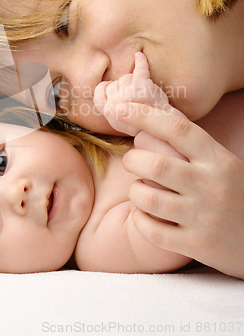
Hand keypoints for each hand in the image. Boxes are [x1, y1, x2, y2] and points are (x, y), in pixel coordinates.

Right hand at [94, 52, 168, 135]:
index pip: (99, 94)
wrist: (163, 129)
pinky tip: (139, 55)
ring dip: (134, 82)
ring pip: (125, 78)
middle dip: (123, 87)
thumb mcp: (119, 120)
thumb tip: (104, 88)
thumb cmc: (142, 123)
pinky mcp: (141, 87)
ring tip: (144, 94)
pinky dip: (140, 60)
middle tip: (136, 97)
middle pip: (113, 84)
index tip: (113, 89)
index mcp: (108, 113)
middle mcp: (114, 105)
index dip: (105, 89)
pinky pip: (139, 68)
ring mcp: (127, 96)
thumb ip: (110, 107)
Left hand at [117, 102, 243, 278]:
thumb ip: (191, 146)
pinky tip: (145, 214)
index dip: (145, 115)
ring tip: (140, 190)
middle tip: (132, 162)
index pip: (177, 129)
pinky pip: (152, 231)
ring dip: (135, 191)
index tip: (120, 108)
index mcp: (217, 159)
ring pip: (148, 198)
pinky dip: (140, 219)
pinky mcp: (197, 245)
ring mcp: (204, 217)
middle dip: (132, 160)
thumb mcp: (222, 163)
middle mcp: (211, 186)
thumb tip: (150, 119)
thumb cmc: (234, 193)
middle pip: (155, 165)